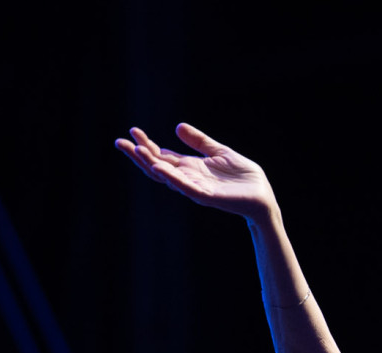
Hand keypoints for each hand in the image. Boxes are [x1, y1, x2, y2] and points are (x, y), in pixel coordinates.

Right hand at [114, 123, 275, 218]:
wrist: (262, 195)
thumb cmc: (244, 177)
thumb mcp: (220, 152)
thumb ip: (199, 142)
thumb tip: (177, 126)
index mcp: (191, 168)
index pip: (162, 156)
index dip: (147, 145)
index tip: (133, 131)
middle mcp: (189, 178)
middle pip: (157, 167)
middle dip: (139, 155)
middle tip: (119, 142)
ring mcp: (196, 188)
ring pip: (167, 178)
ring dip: (151, 165)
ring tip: (136, 151)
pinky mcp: (207, 196)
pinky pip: (186, 187)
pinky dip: (172, 178)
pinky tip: (160, 168)